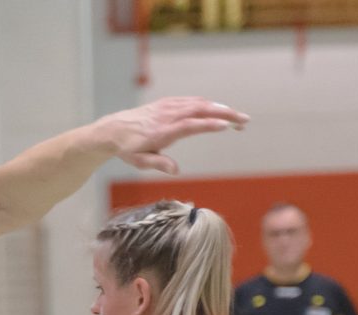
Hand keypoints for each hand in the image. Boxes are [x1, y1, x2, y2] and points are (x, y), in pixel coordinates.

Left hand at [95, 96, 247, 174]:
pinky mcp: (168, 103)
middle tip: (244, 120)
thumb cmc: (128, 149)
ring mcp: (167, 107)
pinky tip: (220, 110)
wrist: (113, 130)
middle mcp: (166, 116)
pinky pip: (191, 101)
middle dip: (224, 113)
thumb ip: (158, 164)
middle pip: (199, 110)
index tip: (226, 126)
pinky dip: (208, 104)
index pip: (188, 125)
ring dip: (220, 108)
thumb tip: (176, 170)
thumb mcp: (140, 162)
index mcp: (161, 131)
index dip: (207, 124)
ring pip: (198, 103)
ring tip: (238, 118)